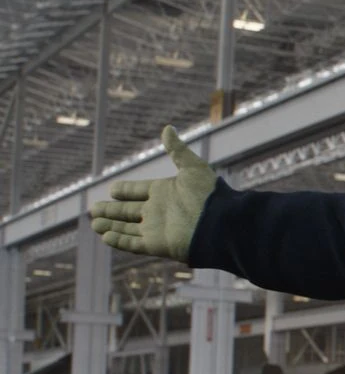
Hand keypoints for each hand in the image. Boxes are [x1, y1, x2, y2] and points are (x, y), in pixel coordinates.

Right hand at [88, 126, 216, 262]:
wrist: (221, 223)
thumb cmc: (209, 195)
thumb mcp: (192, 168)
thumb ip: (177, 150)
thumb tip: (168, 128)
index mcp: (165, 192)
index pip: (138, 191)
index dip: (125, 190)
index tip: (112, 189)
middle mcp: (159, 211)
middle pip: (128, 211)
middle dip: (111, 210)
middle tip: (93, 209)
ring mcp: (157, 229)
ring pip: (127, 227)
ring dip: (110, 225)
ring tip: (94, 222)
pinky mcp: (157, 245)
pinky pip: (133, 243)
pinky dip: (119, 240)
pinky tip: (105, 236)